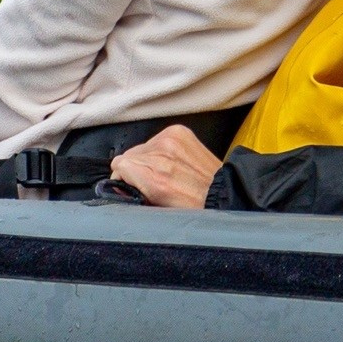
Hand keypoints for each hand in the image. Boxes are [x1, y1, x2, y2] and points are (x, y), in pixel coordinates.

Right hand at [108, 125, 224, 209]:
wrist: (223, 191)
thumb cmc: (195, 206)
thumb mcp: (159, 209)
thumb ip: (136, 194)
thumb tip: (122, 185)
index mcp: (155, 179)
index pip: (119, 165)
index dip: (123, 178)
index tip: (130, 185)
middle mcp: (161, 156)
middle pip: (128, 155)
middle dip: (135, 169)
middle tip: (151, 182)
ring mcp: (171, 140)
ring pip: (141, 147)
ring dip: (148, 159)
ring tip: (165, 171)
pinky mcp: (179, 132)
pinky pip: (155, 138)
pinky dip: (159, 149)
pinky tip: (171, 161)